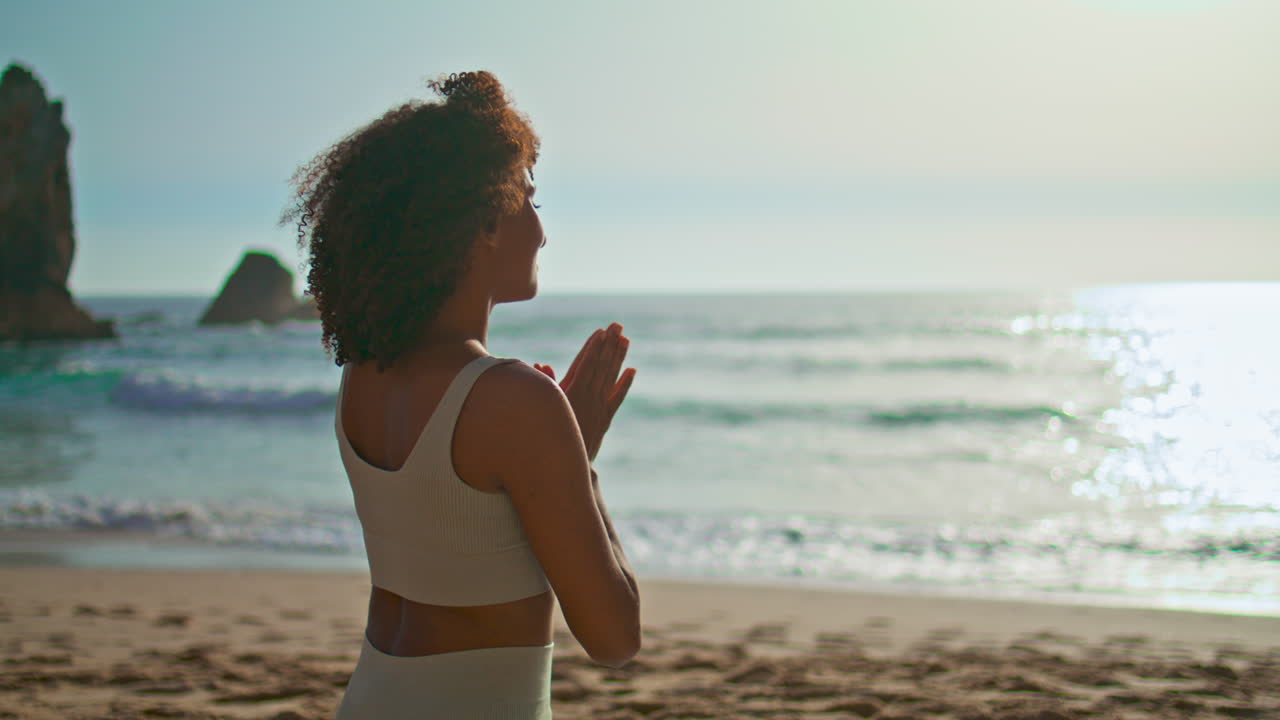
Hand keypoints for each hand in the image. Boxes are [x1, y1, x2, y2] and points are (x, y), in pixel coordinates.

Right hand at [533, 323, 635, 461]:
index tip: (601, 331)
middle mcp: (588, 396)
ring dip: (618, 357)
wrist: (561, 465)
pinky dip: (625, 384)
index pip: (585, 362)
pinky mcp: (604, 419)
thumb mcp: (542, 408)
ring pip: (611, 377)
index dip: (594, 346)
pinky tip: (632, 370)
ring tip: (626, 339)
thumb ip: (544, 385)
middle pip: (601, 365)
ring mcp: (599, 407)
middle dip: (609, 344)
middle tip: (618, 325)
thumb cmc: (544, 434)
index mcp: (571, 391)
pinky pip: (617, 398)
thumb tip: (542, 365)